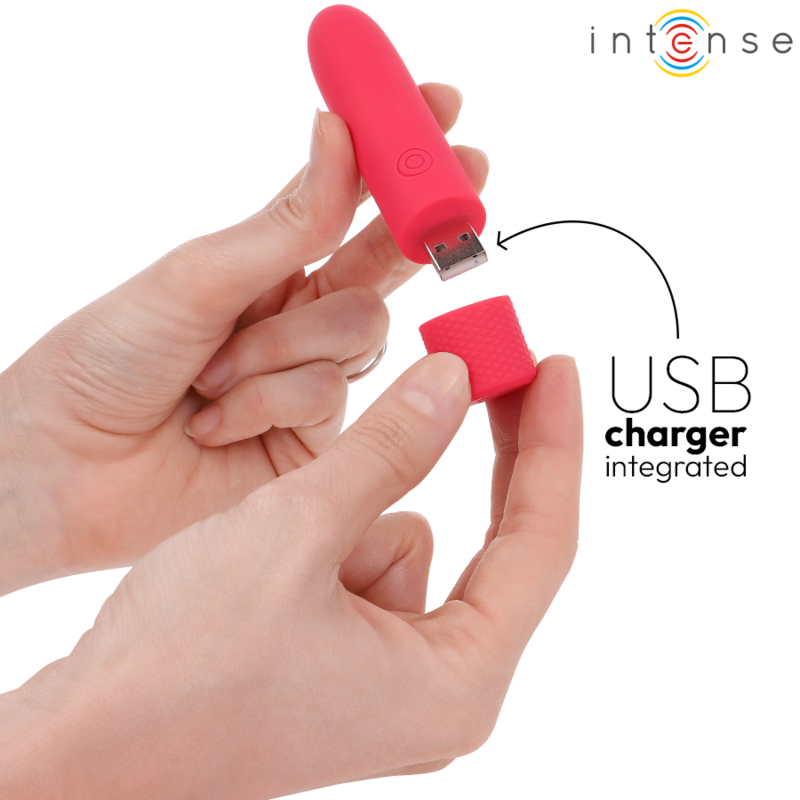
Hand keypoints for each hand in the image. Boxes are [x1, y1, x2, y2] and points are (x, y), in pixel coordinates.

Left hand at [0, 84, 488, 593]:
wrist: (74, 470)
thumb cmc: (110, 360)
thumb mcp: (197, 278)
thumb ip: (286, 227)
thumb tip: (339, 136)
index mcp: (265, 266)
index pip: (347, 202)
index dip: (395, 157)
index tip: (443, 107)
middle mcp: (298, 316)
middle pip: (380, 264)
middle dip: (413, 225)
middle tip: (464, 178)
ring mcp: (313, 376)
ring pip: (361, 330)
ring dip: (279, 348)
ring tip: (208, 377)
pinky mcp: (318, 438)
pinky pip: (330, 394)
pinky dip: (265, 403)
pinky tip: (213, 424)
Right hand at [0, 353, 581, 797]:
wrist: (83, 745)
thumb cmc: (179, 668)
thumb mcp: (296, 530)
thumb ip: (388, 450)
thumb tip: (452, 385)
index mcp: (456, 680)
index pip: (541, 541)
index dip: (554, 443)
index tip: (559, 367)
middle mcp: (438, 687)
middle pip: (494, 541)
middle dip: (484, 453)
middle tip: (488, 368)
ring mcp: (392, 676)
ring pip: (409, 539)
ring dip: (357, 513)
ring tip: (277, 543)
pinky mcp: (350, 658)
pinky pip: (369, 560)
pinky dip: (331, 537)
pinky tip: (267, 569)